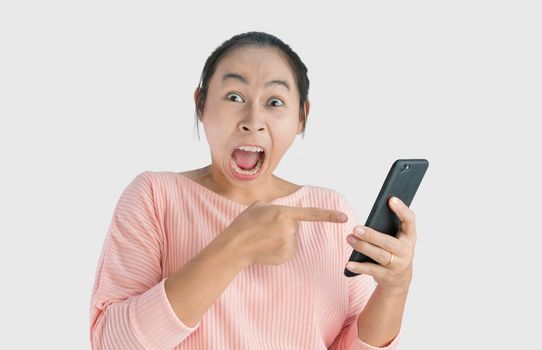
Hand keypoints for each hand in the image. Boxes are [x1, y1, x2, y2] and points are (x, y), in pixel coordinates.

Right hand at [222, 200, 347, 265]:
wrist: (236, 246)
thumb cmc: (245, 223)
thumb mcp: (260, 206)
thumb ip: (277, 207)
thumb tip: (285, 214)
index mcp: (284, 213)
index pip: (312, 214)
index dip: (329, 216)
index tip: (344, 218)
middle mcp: (290, 229)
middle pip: (295, 225)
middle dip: (284, 225)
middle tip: (266, 227)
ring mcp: (289, 244)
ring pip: (292, 238)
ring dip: (281, 237)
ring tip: (265, 238)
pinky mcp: (287, 256)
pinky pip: (289, 249)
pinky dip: (280, 248)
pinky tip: (267, 247)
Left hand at [345, 197, 416, 292]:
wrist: (399, 279)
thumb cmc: (394, 250)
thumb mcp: (396, 238)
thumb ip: (389, 225)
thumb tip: (375, 210)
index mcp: (409, 236)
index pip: (410, 220)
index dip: (402, 210)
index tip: (391, 199)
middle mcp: (406, 251)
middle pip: (388, 242)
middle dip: (371, 235)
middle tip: (356, 228)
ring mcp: (397, 265)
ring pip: (379, 255)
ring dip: (362, 247)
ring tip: (349, 238)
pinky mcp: (387, 276)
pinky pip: (371, 270)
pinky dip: (359, 267)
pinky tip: (349, 263)